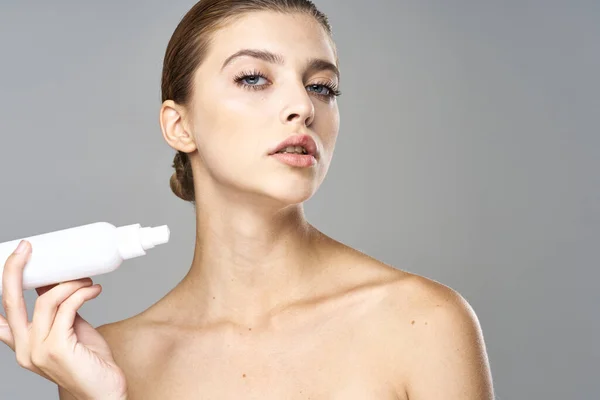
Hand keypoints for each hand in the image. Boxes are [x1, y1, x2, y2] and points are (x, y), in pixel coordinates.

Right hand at [1, 240, 127, 399]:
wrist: (105, 391)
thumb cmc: (90, 363)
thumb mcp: (70, 331)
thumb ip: (60, 311)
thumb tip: (55, 282)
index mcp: (23, 345)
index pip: (1, 315)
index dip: (3, 285)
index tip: (14, 259)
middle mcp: (24, 349)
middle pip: (10, 300)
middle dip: (14, 269)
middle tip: (28, 246)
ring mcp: (38, 350)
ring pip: (46, 300)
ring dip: (70, 283)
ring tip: (87, 281)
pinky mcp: (57, 349)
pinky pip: (67, 308)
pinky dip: (81, 293)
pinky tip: (93, 290)